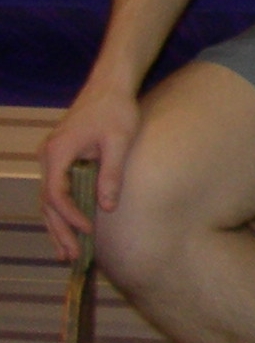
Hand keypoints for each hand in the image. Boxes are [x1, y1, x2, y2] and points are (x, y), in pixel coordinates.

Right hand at [37, 85, 138, 262]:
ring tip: (66, 253)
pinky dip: (60, 210)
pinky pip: (55, 189)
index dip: (71, 216)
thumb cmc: (117, 110)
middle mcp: (47, 156)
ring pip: (48, 199)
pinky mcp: (58, 157)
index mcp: (58, 152)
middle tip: (72, 256)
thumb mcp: (119, 141)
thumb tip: (107, 208)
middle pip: (48, 202)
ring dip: (57, 225)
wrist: (110, 85)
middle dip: (59, 230)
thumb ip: (111, 174)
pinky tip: (69, 228)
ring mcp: (50, 157)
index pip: (57, 194)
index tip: (89, 231)